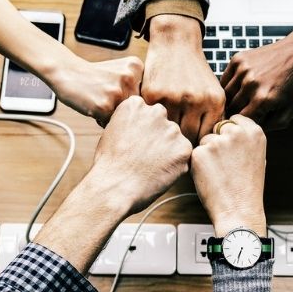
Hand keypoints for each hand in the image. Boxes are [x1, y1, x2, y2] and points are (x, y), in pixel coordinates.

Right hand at [50, 56, 143, 125]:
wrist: (66, 72)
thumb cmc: (94, 76)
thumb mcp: (120, 71)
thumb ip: (137, 86)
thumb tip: (153, 114)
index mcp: (137, 66)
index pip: (146, 95)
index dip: (131, 99)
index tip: (117, 91)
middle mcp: (130, 78)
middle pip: (137, 107)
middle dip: (123, 108)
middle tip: (106, 96)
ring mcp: (118, 91)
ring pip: (125, 116)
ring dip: (113, 115)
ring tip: (100, 100)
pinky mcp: (105, 105)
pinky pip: (110, 123)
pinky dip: (102, 119)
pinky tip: (93, 106)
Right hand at [89, 96, 192, 215]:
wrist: (114, 187)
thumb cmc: (109, 164)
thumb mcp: (112, 131)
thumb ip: (131, 122)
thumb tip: (142, 125)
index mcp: (136, 104)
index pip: (147, 114)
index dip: (142, 131)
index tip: (134, 144)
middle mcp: (156, 111)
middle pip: (163, 124)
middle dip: (157, 138)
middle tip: (144, 157)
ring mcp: (172, 130)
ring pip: (174, 139)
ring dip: (168, 151)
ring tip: (150, 167)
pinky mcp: (184, 148)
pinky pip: (183, 156)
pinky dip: (175, 165)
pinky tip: (158, 173)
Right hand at [141, 15, 224, 143]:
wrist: (176, 43)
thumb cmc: (195, 71)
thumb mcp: (212, 91)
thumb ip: (213, 117)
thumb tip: (209, 147)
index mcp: (214, 101)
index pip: (206, 136)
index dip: (198, 144)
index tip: (191, 144)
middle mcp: (195, 100)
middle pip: (188, 137)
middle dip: (181, 141)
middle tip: (175, 142)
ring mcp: (173, 97)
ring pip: (169, 130)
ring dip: (165, 132)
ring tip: (163, 134)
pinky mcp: (153, 94)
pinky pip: (153, 118)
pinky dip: (152, 120)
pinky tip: (153, 120)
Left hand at [191, 115, 266, 236]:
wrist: (239, 210)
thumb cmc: (247, 188)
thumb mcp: (257, 157)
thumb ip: (245, 139)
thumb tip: (231, 128)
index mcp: (254, 132)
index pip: (234, 119)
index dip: (229, 133)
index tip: (231, 147)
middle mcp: (236, 133)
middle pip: (218, 128)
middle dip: (217, 141)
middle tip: (225, 164)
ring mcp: (217, 142)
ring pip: (205, 141)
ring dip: (207, 153)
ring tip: (220, 173)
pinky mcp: (200, 153)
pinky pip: (195, 153)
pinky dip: (199, 164)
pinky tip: (210, 177)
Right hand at [220, 32, 292, 130]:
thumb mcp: (288, 112)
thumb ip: (269, 126)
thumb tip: (249, 130)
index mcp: (263, 99)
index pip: (241, 121)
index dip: (242, 124)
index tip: (245, 124)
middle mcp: (251, 84)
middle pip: (231, 108)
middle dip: (235, 113)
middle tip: (242, 113)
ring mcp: (243, 70)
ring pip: (225, 94)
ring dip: (230, 100)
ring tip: (241, 100)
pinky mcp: (238, 59)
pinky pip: (224, 79)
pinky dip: (228, 85)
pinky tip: (239, 87)